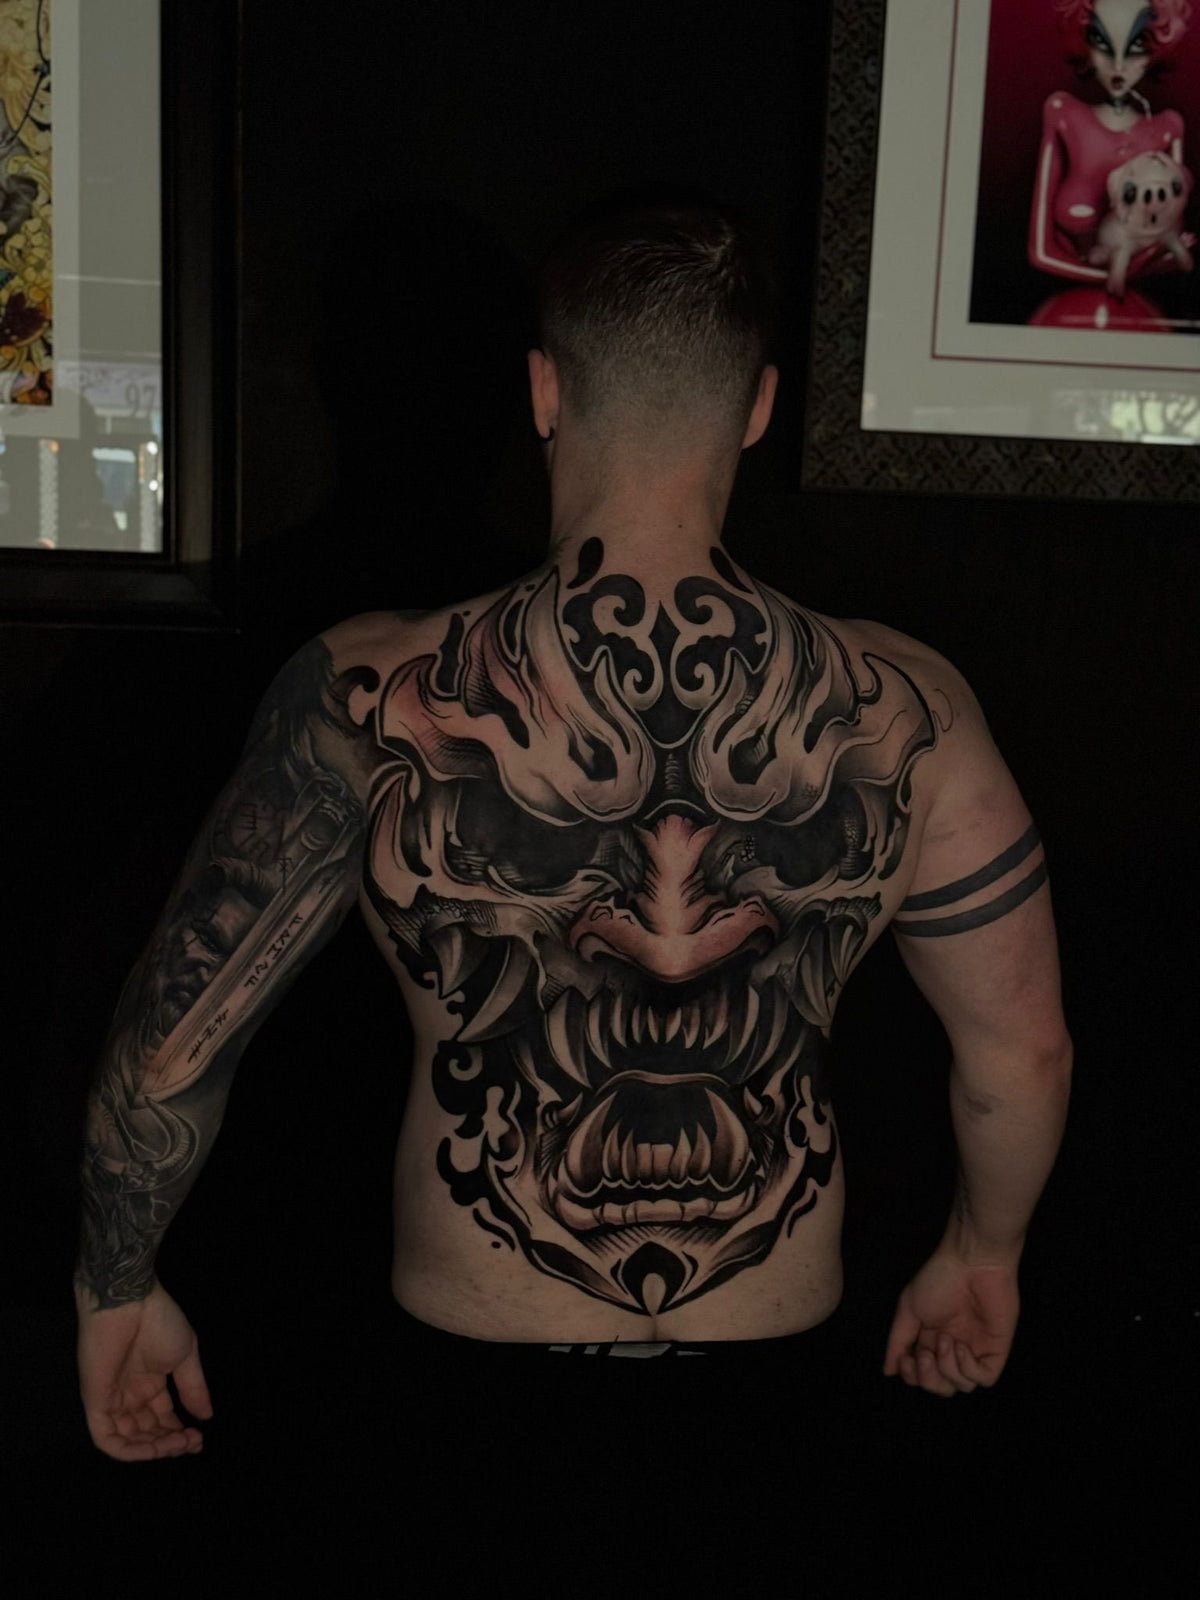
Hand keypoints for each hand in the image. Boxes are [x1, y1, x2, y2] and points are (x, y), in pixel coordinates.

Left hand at [76, 1280, 211, 1460]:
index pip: (161, 1420)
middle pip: (147, 1433)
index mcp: (149, 1384)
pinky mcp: (96, 1404)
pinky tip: (155, 1449)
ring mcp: (111, 1401)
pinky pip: (108, 1438)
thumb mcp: (185, 1355)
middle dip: (171, 1443)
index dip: (179, 1434)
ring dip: (155, 1449)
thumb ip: (193, 1388)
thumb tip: (207, 1416)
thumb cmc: (158, 1322)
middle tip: (192, 1442)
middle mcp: (129, 1396)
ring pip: (128, 1441)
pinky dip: (130, 1450)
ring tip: (180, 1442)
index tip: (200, 1439)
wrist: (130, 1303)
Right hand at [882, 1247, 1018, 1396]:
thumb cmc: (939, 1278)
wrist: (971, 1261)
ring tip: (945, 1340)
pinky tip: (961, 1346)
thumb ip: (898, 1341)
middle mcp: (954, 1349)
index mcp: (932, 1339)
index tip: (907, 1359)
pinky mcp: (996, 1349)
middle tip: (924, 1354)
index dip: (913, 1376)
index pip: (922, 1375)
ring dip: (947, 1369)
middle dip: (929, 1378)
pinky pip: (984, 1379)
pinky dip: (968, 1369)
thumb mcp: (909, 1308)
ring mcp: (976, 1350)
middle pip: (942, 1387)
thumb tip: (888, 1371)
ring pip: (962, 1386)